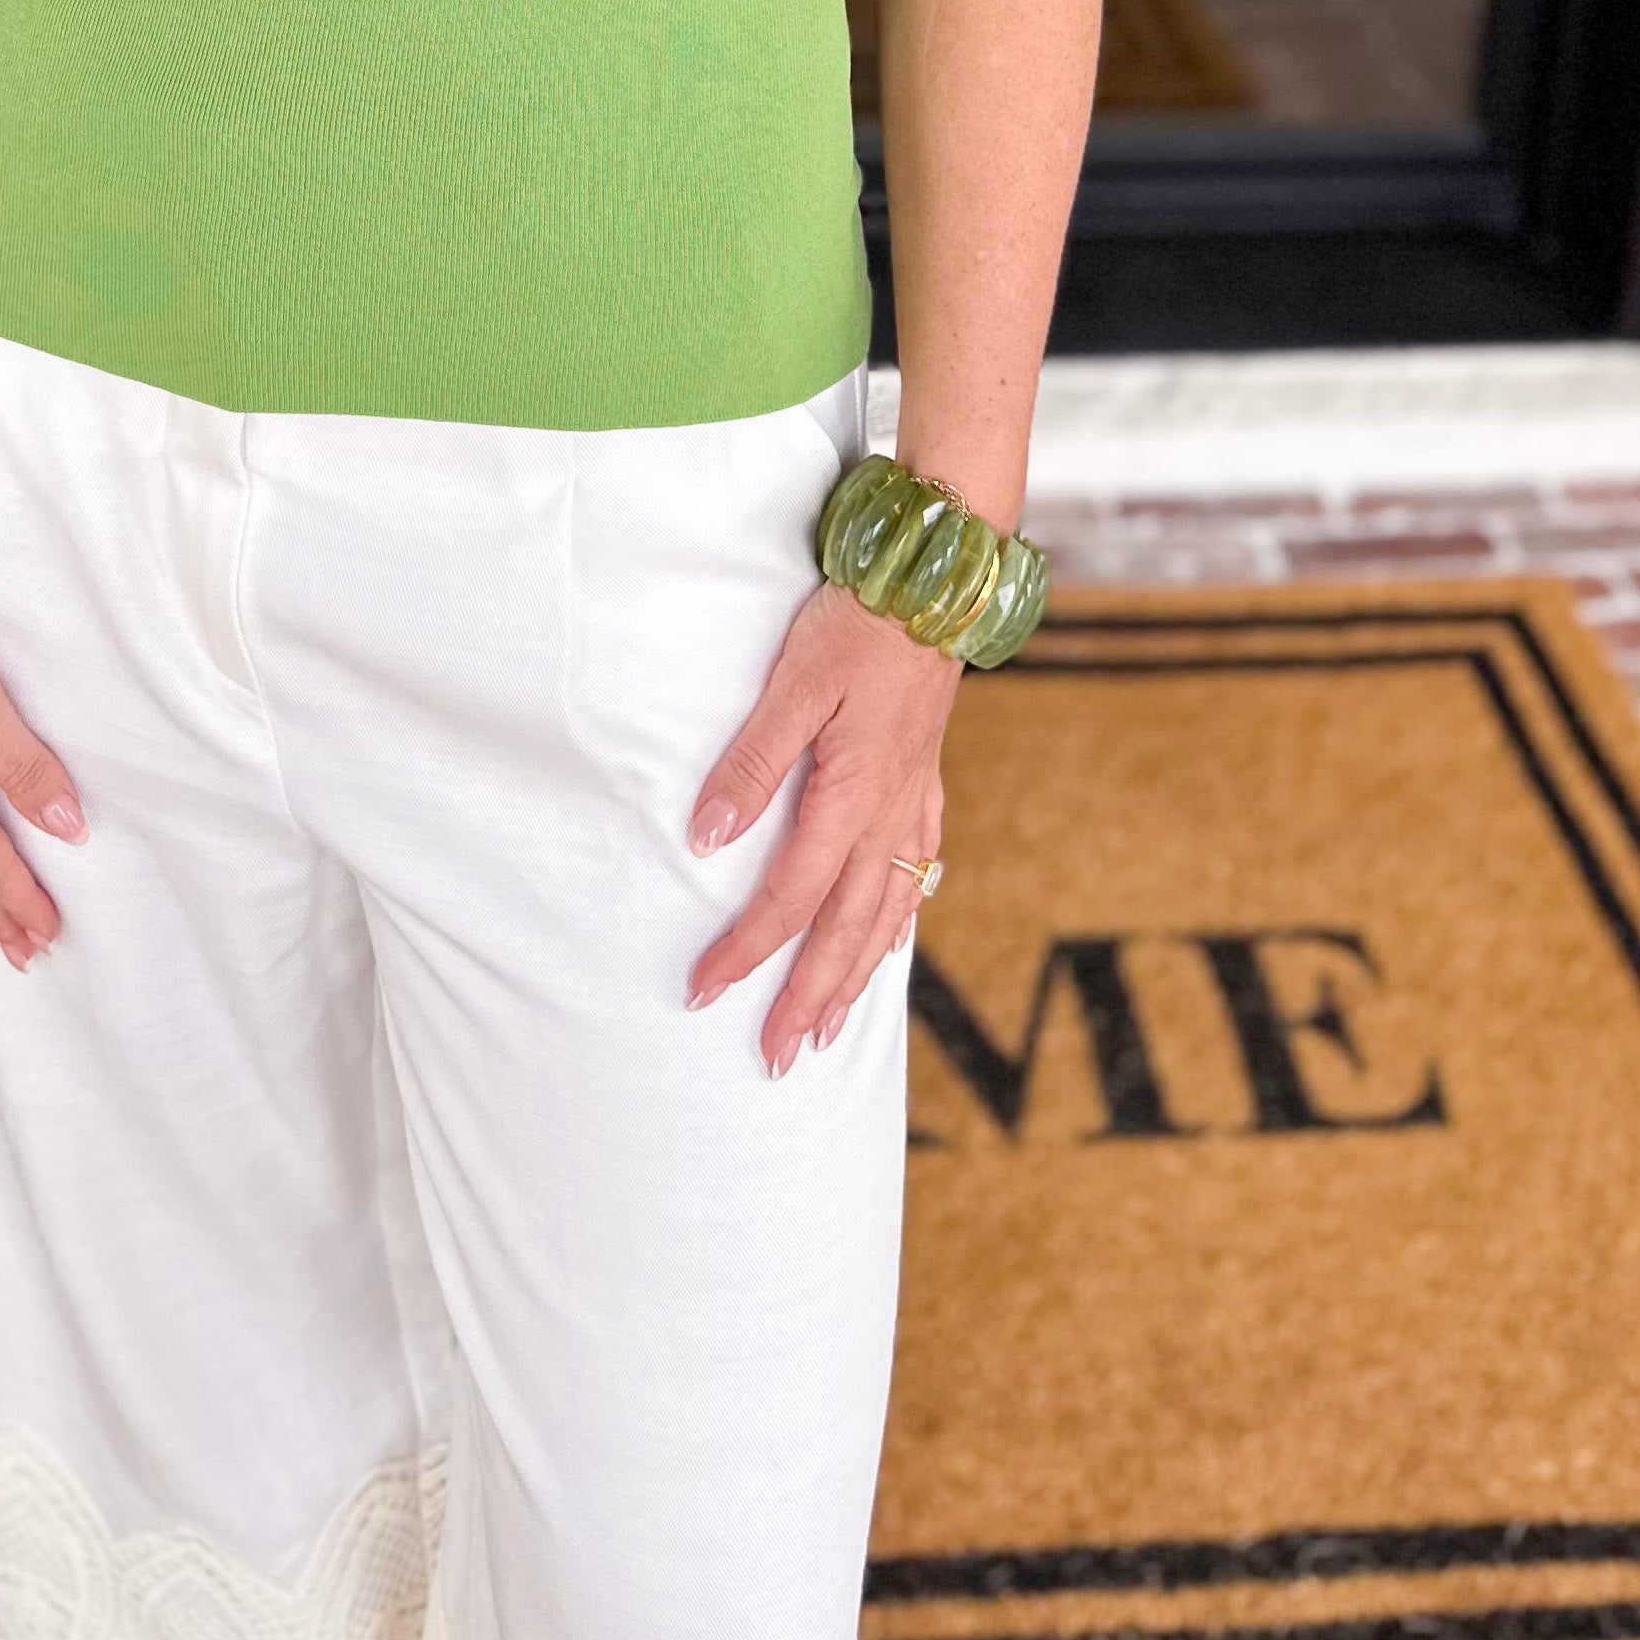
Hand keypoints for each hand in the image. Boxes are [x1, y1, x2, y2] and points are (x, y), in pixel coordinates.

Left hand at [684, 579, 958, 1072]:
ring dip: (855, 978)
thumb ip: (751, 761)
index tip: (703, 993)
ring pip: (887, 914)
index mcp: (853, 796)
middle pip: (846, 930)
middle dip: (808, 999)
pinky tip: (889, 941)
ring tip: (829, 1032)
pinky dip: (898, 922)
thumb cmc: (858, 624)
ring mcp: (915, 801)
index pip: (791, 897)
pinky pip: (917, 875)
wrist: (936, 580)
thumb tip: (707, 838)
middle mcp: (890, 814)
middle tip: (775, 1058)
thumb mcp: (794, 683)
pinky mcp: (927, 781)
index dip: (746, 950)